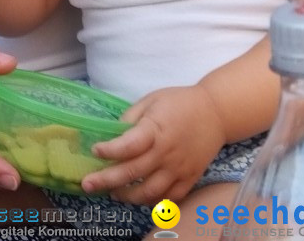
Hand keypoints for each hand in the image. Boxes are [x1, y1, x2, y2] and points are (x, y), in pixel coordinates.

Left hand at [81, 85, 225, 204]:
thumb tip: (113, 135)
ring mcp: (179, 169)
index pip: (129, 145)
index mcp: (155, 129)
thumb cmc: (179, 102)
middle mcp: (166, 153)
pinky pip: (169, 199)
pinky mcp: (190, 179)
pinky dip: (152, 203)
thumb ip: (131, 118)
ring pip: (149, 192)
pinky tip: (140, 198)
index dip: (110, 150)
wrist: (216, 112)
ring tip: (112, 193)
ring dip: (127, 196)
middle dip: (107, 180)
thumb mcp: (152, 100)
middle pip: (133, 172)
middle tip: (87, 185)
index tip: (95, 151)